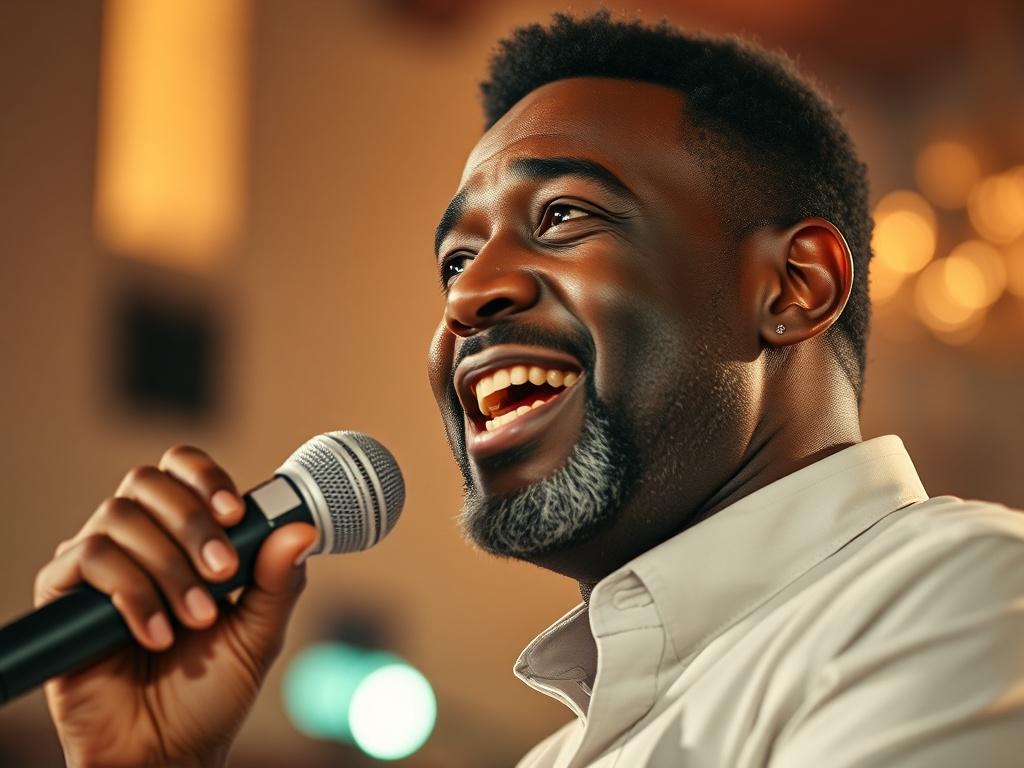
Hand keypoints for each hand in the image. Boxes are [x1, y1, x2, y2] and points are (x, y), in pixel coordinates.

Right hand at [34, 446, 316, 767]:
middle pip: (147, 481)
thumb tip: (301, 528)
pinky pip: (89, 559)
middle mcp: (136, 539)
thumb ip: (279, 580)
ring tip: (197, 617)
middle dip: (193, 521)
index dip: (205, 477)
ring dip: (168, 565)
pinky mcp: (61, 597)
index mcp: (182, 535)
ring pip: (119, 517)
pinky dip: (133, 594)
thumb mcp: (259, 632)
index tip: (236, 512)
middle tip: (224, 571)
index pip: (181, 469)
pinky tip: (158, 633)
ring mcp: (97, 565)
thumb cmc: (211, 690)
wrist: (166, 752)